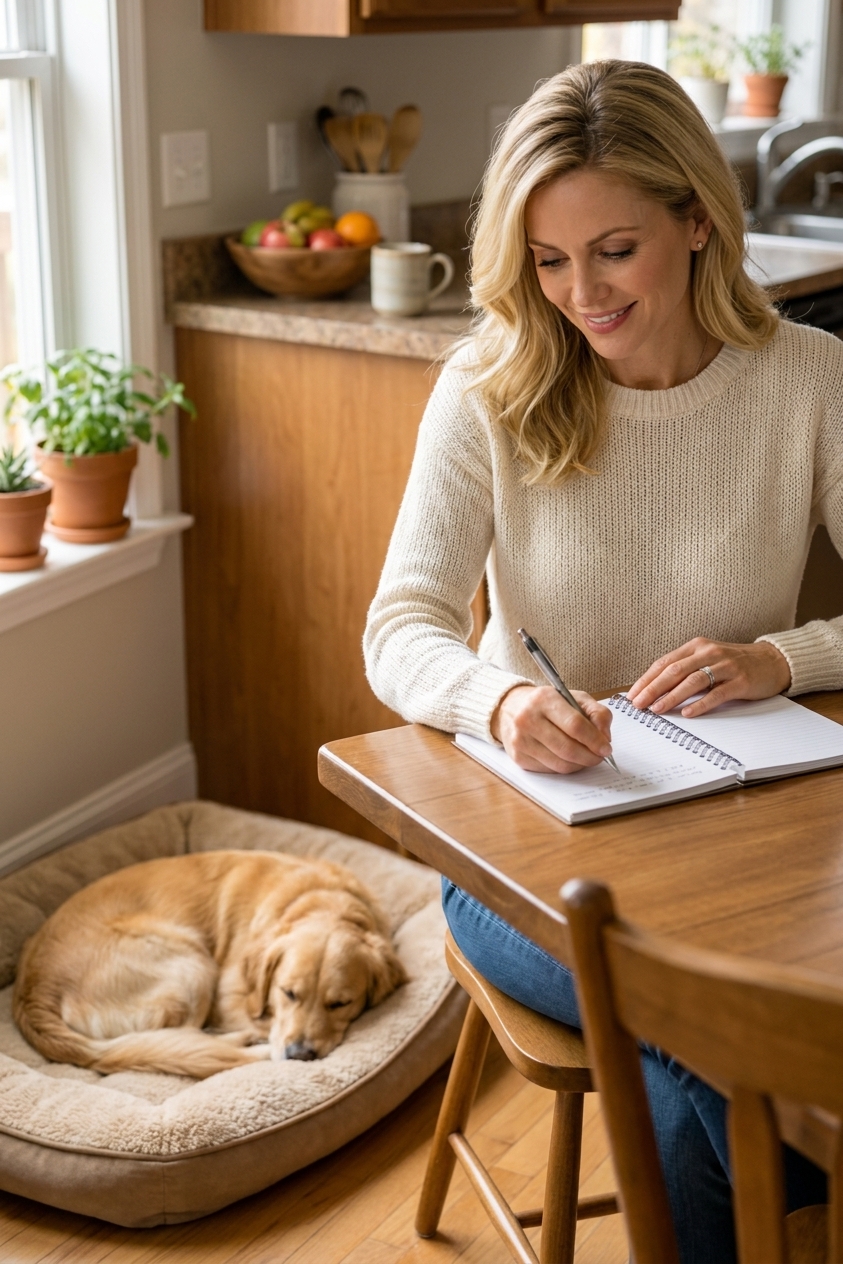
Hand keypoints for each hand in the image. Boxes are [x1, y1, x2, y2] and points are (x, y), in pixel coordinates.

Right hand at [490, 684, 613, 773]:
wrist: (510, 708)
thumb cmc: (546, 703)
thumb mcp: (574, 698)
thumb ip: (596, 713)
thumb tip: (605, 737)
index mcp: (544, 699)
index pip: (575, 725)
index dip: (595, 740)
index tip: (606, 748)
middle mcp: (528, 719)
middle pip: (568, 748)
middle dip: (590, 756)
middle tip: (600, 757)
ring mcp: (521, 740)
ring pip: (560, 764)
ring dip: (580, 765)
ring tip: (587, 758)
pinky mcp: (519, 757)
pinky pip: (550, 770)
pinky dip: (565, 767)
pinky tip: (569, 759)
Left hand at [627, 637, 791, 718]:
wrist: (772, 661)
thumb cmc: (734, 663)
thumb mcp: (707, 660)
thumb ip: (685, 670)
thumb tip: (655, 690)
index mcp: (696, 646)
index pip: (665, 663)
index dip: (647, 679)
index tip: (632, 695)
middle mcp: (709, 653)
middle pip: (675, 671)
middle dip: (653, 688)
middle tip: (638, 704)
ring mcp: (725, 666)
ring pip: (692, 681)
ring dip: (671, 696)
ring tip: (656, 709)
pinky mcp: (740, 681)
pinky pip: (717, 693)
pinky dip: (701, 704)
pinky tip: (688, 713)